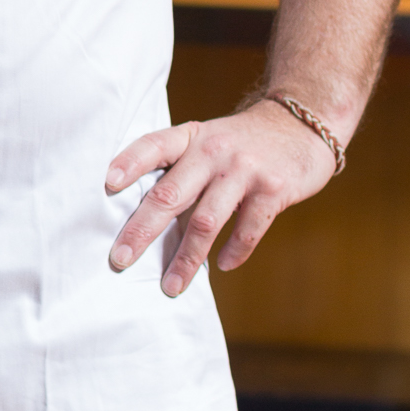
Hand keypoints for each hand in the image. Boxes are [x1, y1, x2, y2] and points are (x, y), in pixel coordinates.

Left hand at [105, 99, 339, 297]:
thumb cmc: (243, 142)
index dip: (129, 163)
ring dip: (186, 259)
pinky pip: (247, 230)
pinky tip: (222, 266)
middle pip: (170, 194)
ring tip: (170, 285)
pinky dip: (233, 253)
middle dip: (142, 230)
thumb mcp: (208, 141)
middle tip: (120, 258)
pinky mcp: (273, 190)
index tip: (107, 184)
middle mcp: (213, 151)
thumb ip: (181, 170)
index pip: (153, 145)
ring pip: (205, 222)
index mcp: (191, 137)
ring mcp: (244, 170)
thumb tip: (144, 219)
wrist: (303, 125)